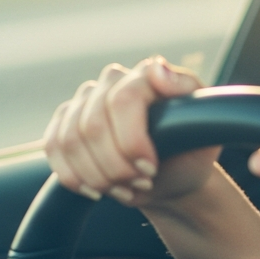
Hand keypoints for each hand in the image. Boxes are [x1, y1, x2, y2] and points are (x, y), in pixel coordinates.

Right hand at [42, 56, 214, 206]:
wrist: (172, 175)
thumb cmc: (191, 150)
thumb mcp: (206, 125)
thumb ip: (186, 92)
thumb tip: (156, 68)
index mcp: (147, 76)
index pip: (124, 100)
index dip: (131, 141)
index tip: (150, 170)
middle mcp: (112, 81)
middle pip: (93, 125)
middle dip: (116, 166)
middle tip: (141, 183)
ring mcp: (85, 100)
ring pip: (69, 140)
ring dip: (97, 176)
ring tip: (125, 188)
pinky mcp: (64, 122)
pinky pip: (54, 148)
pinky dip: (74, 177)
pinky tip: (98, 190)